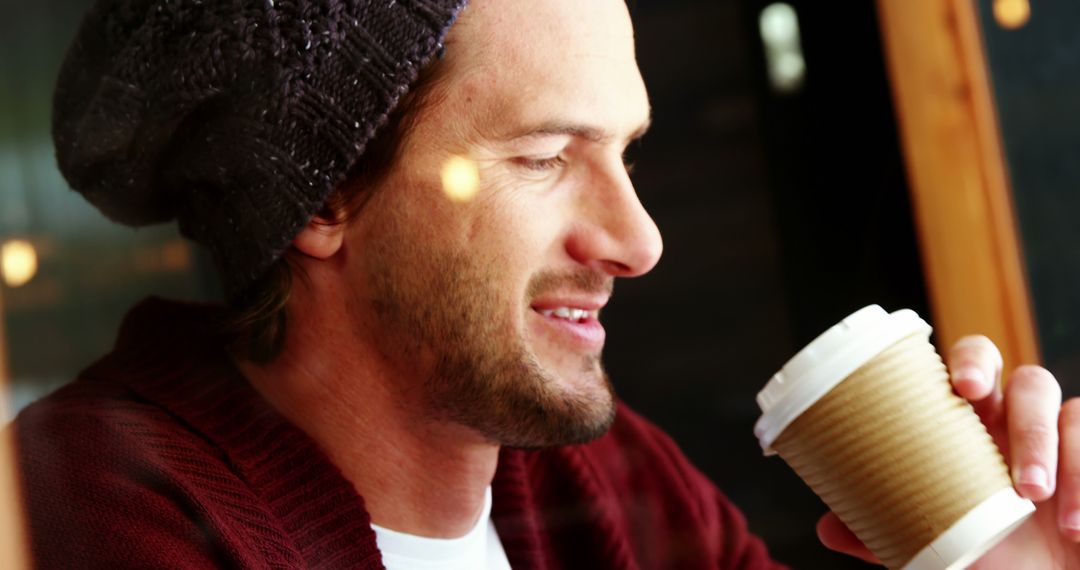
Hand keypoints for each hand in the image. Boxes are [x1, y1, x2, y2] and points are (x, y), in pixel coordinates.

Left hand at [816, 335, 1079, 567]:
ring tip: (1038, 501)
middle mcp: (1023, 425)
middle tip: (1009, 450)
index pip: (973, 368)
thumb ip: (885, 531)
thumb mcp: (934, 545)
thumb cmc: (990, 557)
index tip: (962, 387)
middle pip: (1030, 380)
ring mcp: (1070, 445)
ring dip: (1054, 453)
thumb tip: (827, 527)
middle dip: (1023, 407)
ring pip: (1071, 415)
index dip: (971, 362)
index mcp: (975, 426)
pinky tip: (1078, 527)